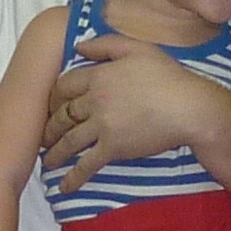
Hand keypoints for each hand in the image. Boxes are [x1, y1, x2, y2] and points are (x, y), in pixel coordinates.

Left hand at [41, 34, 227, 194]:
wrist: (187, 107)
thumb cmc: (167, 76)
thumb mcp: (138, 48)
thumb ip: (106, 44)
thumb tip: (79, 46)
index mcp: (99, 76)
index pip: (65, 85)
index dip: (54, 96)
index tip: (50, 105)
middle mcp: (95, 100)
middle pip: (63, 115)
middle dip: (49, 127)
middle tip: (43, 136)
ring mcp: (102, 126)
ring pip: (69, 141)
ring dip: (55, 153)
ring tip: (47, 162)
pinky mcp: (113, 149)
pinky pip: (87, 165)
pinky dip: (74, 177)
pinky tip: (65, 186)